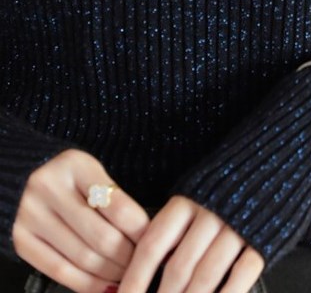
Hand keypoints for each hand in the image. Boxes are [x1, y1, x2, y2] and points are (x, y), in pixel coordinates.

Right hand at [12, 147, 151, 292]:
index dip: (141, 233)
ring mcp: (32, 215)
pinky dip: (86, 284)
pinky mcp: (21, 239)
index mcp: (76, 165)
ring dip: (110, 274)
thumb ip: (115, 199)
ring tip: (126, 277)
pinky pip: (59, 270)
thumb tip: (149, 237)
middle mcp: (50, 188)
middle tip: (142, 265)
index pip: (120, 209)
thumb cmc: (70, 177)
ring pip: (82, 258)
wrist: (22, 176)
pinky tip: (104, 287)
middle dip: (128, 259)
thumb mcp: (93, 173)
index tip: (155, 244)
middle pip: (102, 238)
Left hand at [117, 195, 264, 292]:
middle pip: (178, 268)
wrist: (277, 156)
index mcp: (186, 200)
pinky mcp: (263, 239)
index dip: (135, 279)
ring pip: (207, 276)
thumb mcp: (195, 192)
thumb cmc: (227, 183)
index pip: (152, 246)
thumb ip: (174, 227)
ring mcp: (238, 226)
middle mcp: (209, 213)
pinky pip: (241, 276)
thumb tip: (147, 270)